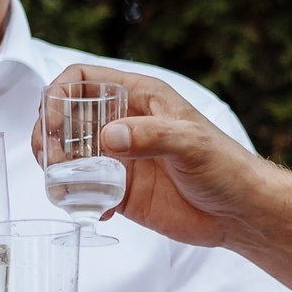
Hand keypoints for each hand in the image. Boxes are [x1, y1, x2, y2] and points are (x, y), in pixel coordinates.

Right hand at [43, 65, 285, 248]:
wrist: (241, 212)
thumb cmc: (226, 166)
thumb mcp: (192, 143)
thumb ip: (151, 136)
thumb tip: (108, 137)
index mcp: (139, 97)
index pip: (82, 79)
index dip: (59, 94)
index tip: (55, 121)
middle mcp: (123, 124)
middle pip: (66, 117)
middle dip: (51, 135)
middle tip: (54, 160)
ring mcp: (119, 158)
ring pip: (69, 155)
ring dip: (58, 169)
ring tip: (64, 187)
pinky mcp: (120, 191)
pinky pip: (84, 190)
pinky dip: (78, 199)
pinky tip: (98, 210)